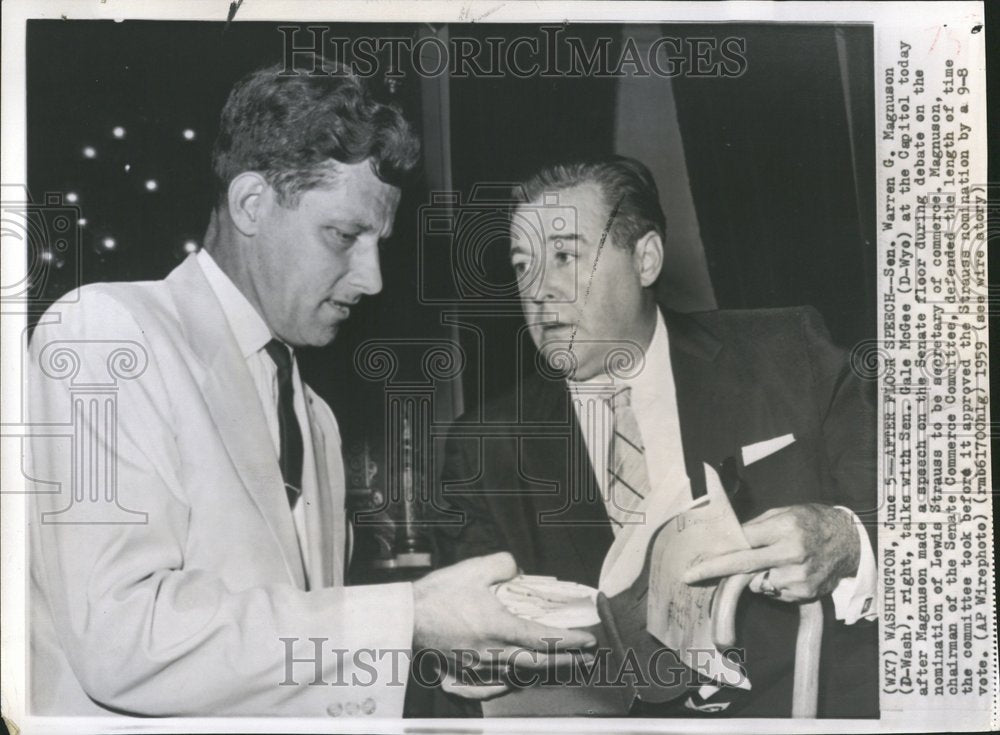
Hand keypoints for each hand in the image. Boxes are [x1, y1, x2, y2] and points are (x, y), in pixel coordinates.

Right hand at [413, 552, 595, 697]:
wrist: (404, 616)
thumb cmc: (438, 593)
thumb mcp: (475, 568)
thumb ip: (504, 565)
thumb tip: (518, 570)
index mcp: (499, 628)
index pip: (544, 638)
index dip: (570, 641)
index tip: (588, 641)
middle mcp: (491, 653)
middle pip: (537, 662)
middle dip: (565, 661)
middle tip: (584, 659)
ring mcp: (475, 668)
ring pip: (516, 675)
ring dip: (540, 671)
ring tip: (557, 666)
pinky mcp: (459, 675)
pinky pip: (488, 687)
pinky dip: (504, 685)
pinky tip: (512, 680)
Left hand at [683, 503, 859, 601]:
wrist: (848, 541)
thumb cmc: (810, 521)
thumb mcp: (783, 513)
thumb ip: (755, 527)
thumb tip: (727, 539)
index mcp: (784, 528)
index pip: (742, 542)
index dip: (717, 554)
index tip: (695, 566)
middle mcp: (792, 553)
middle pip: (744, 566)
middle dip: (715, 571)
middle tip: (690, 576)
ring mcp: (800, 576)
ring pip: (758, 583)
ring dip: (756, 576)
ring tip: (775, 562)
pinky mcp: (806, 593)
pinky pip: (775, 593)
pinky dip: (774, 584)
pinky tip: (788, 572)